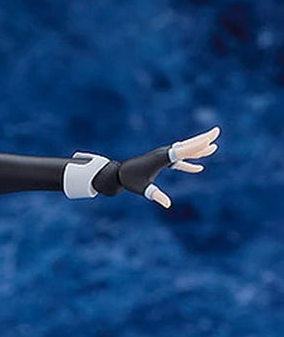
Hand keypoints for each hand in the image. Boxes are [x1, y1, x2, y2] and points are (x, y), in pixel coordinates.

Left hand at [94, 126, 219, 207]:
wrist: (119, 173)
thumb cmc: (130, 181)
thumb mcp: (143, 189)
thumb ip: (156, 195)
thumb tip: (167, 205)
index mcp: (161, 158)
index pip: (182, 151)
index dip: (197, 146)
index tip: (210, 141)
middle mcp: (164, 154)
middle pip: (187, 145)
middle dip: (203, 139)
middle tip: (217, 131)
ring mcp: (164, 156)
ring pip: (185, 151)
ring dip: (199, 149)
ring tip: (215, 146)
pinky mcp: (162, 160)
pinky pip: (179, 161)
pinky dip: (188, 164)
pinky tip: (199, 168)